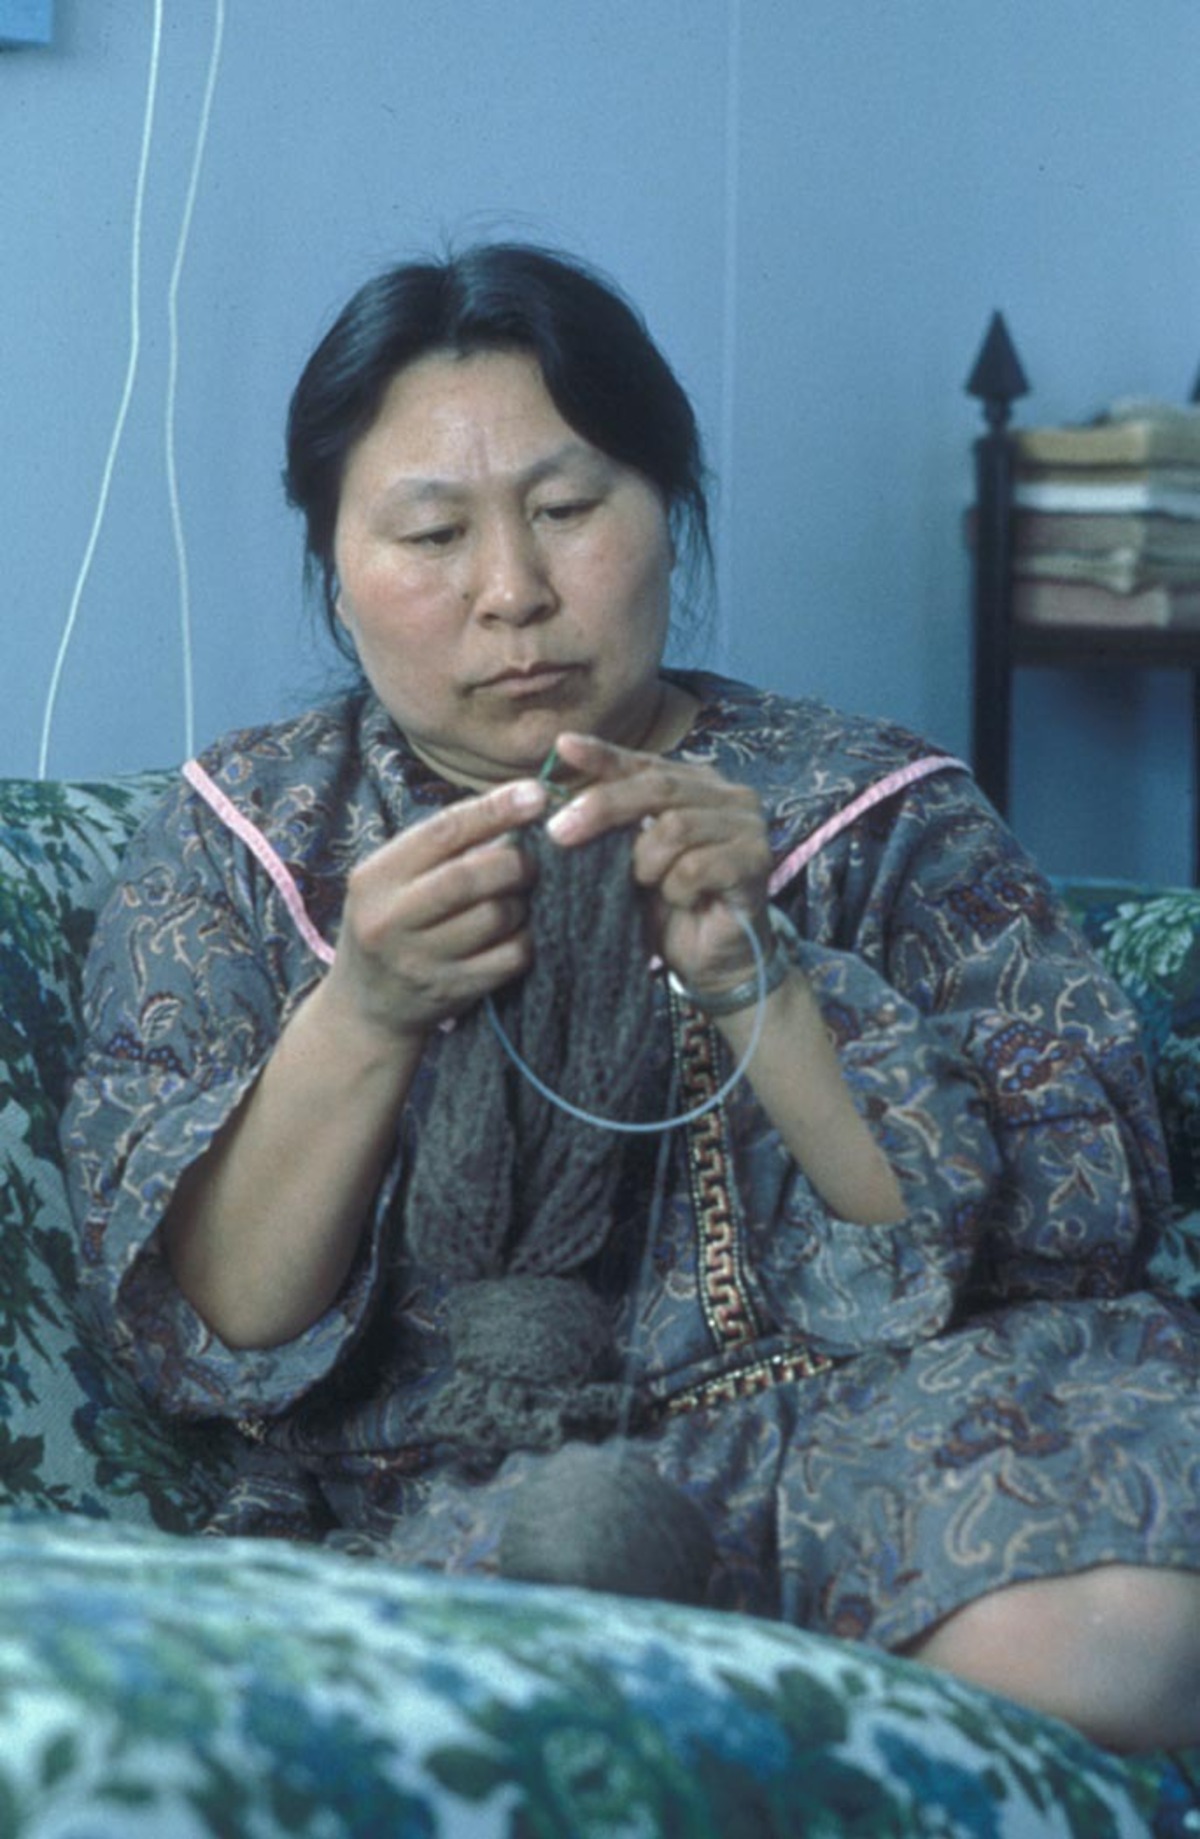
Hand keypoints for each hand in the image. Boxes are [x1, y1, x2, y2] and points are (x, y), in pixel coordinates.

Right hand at [325, 777, 548, 1043]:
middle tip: (532, 861)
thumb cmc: (390, 925)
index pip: (442, 832)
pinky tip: (518, 933)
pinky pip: (509, 958)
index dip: (495, 810)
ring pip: (495, 917)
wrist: (365, 1008)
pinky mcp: (451, 992)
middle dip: (515, 862)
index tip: (537, 795)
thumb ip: (440, 848)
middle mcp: (390, 920)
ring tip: (518, 898)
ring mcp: (420, 960)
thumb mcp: (391, 882)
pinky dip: (525, 939)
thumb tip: (514, 807)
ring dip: (522, 902)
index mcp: (375, 879)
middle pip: (470, 877)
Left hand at [544, 732, 772, 997]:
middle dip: (603, 808)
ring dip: (645, 863)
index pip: (646, 763)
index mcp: (698, 786)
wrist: (713, 961)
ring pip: (674, 828)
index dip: (604, 754)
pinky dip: (675, 889)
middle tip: (560, 833)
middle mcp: (729, 796)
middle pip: (657, 788)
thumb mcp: (630, 860)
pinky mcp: (756, 861)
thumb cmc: (670, 909)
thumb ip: (611, 826)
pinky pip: (696, 867)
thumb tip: (559, 803)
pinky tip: (681, 903)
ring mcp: (748, 826)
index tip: (563, 746)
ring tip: (646, 885)